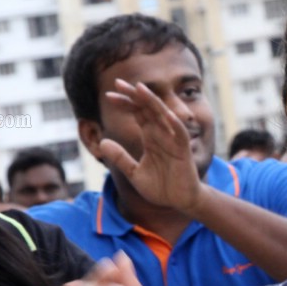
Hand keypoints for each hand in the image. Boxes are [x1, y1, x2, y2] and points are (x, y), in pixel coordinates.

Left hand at [100, 80, 205, 212]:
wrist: (180, 202)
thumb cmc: (161, 187)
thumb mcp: (134, 172)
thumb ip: (119, 157)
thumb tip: (102, 142)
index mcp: (150, 137)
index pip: (137, 113)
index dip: (124, 103)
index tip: (108, 96)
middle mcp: (162, 134)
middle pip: (147, 109)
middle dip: (134, 96)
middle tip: (118, 83)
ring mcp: (173, 141)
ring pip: (163, 115)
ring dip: (152, 102)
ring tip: (139, 89)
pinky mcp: (184, 151)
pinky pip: (181, 134)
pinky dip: (175, 124)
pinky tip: (167, 114)